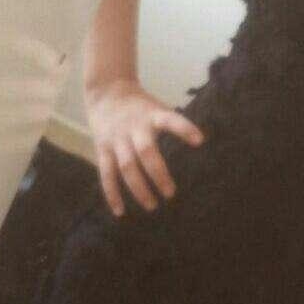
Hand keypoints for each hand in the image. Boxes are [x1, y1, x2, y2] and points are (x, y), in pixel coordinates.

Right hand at [85, 78, 204, 216]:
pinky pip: (107, 174)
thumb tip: (201, 146)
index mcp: (152, 116)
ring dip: (138, 188)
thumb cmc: (140, 107)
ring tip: (152, 206)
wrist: (105, 91)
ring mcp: (117, 139)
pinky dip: (112, 194)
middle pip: (146, 152)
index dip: (184, 129)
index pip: (170, 120)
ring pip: (126, 167)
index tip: (200, 141)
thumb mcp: (157, 108)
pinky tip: (120, 211)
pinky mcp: (102, 149)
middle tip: (170, 194)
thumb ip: (173, 126)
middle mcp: (134, 128)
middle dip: (158, 174)